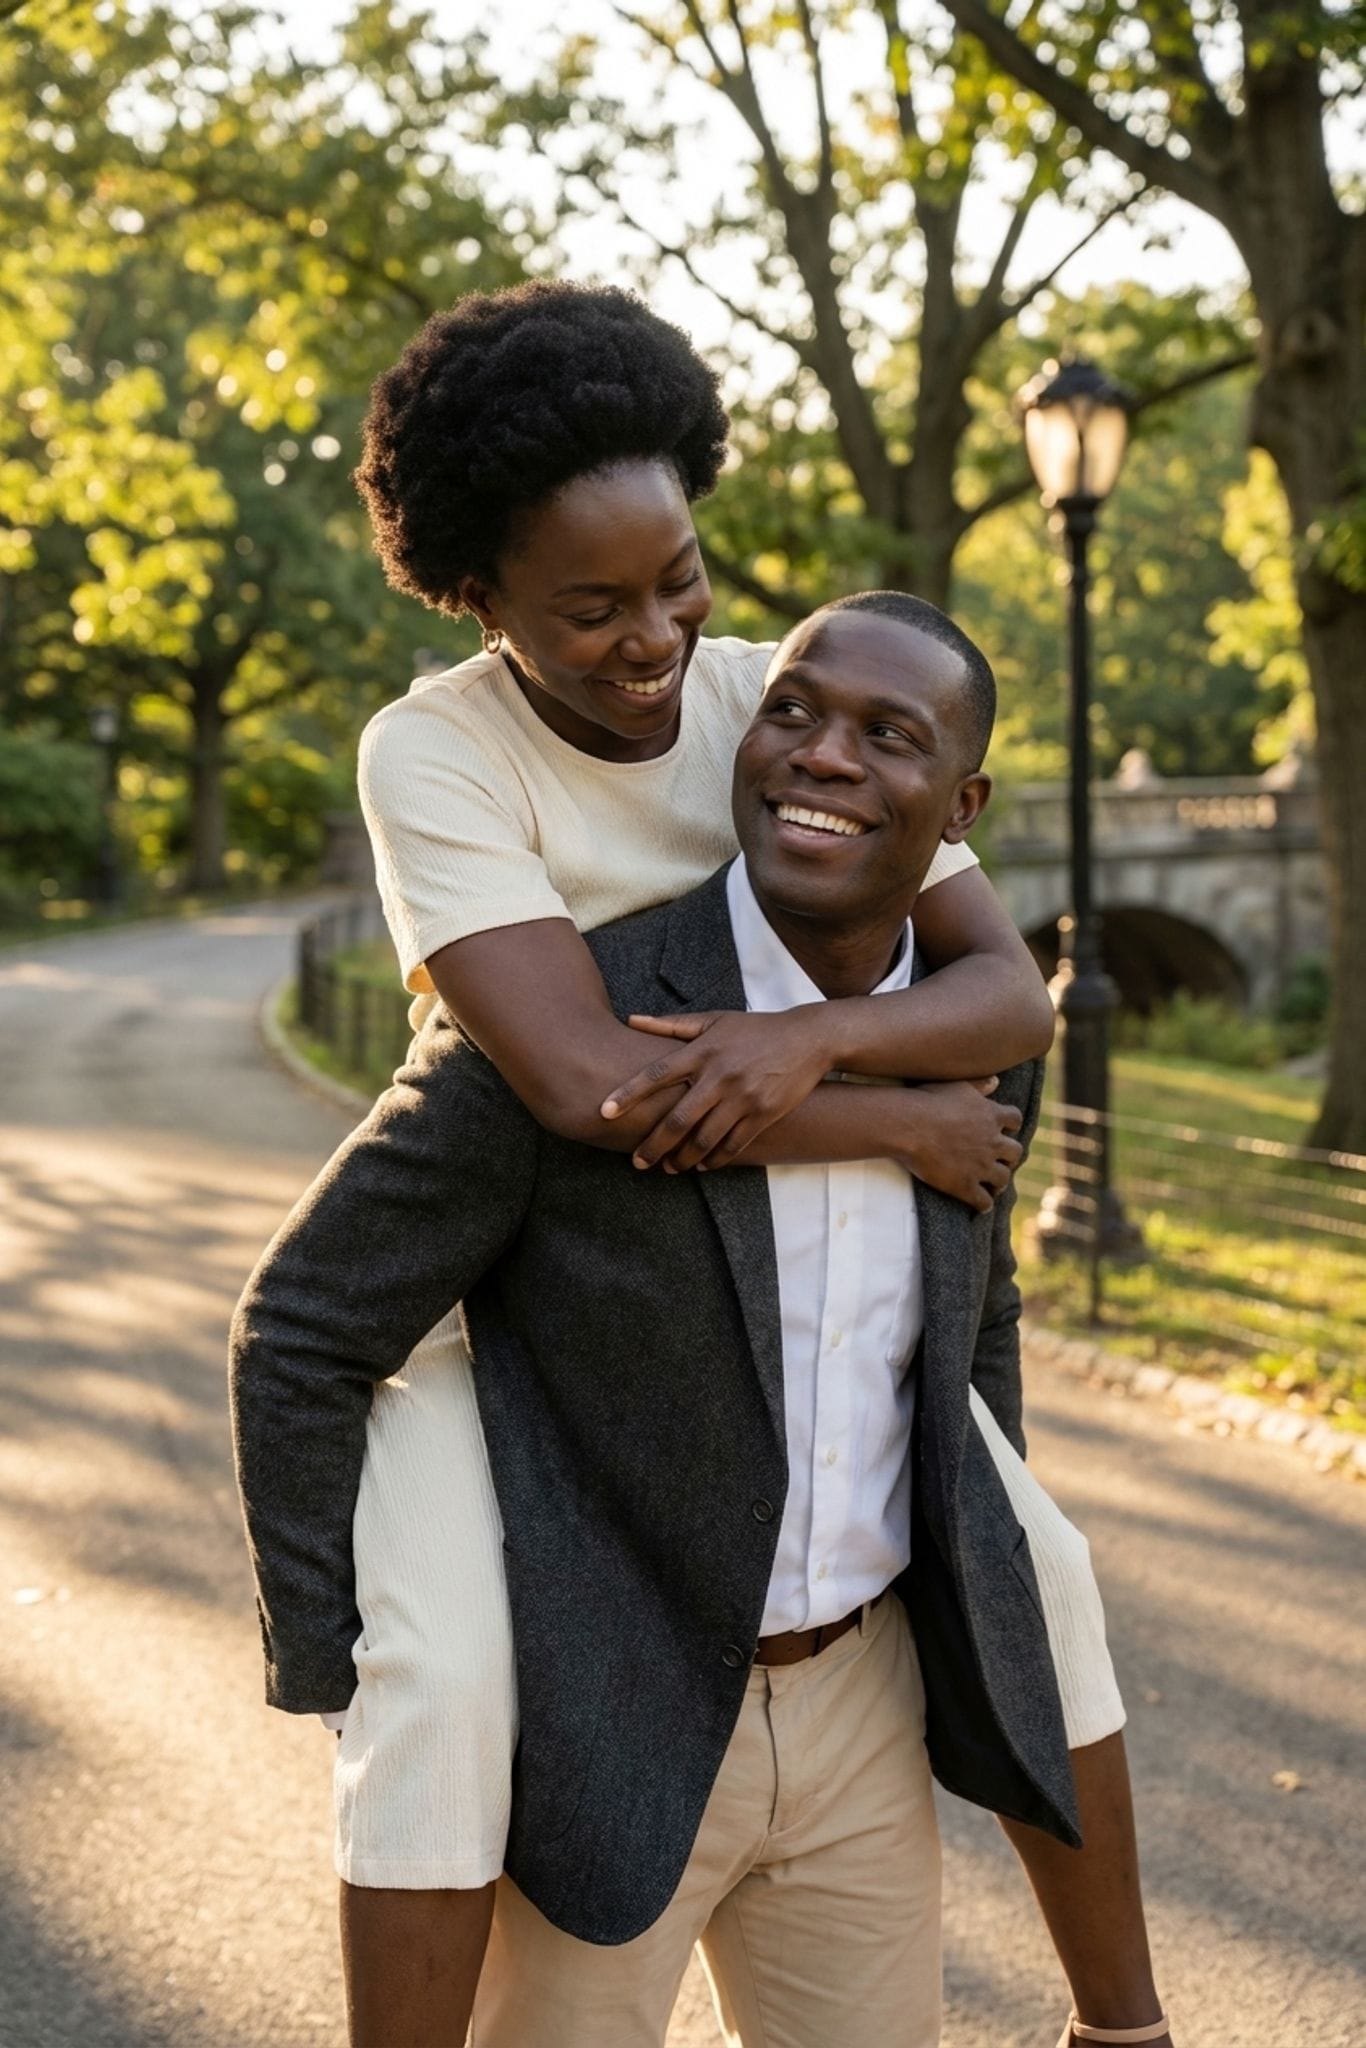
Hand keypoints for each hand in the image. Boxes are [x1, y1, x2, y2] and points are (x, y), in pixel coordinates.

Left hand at [601, 1007, 833, 1171]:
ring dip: (682, 1159)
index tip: (605, 1112)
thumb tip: (631, 1020)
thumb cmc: (755, 1029)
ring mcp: (742, 1098)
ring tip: (669, 1168)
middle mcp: (720, 1076)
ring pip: (704, 1139)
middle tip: (637, 1162)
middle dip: (653, 1145)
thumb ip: (671, 1025)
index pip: (657, 1074)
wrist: (808, 1039)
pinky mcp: (763, 1114)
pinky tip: (703, 1166)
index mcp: (703, 1051)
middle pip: (677, 1119)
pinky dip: (715, 1159)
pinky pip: (733, 1145)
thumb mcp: (714, 1020)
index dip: (628, 1094)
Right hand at [899, 1079, 1023, 1211]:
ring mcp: (980, 1166)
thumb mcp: (958, 1086)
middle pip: (1015, 1152)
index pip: (1015, 1120)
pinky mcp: (965, 1185)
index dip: (1010, 1125)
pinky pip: (983, 1201)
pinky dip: (984, 1204)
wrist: (909, 1126)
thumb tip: (996, 1081)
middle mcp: (992, 1142)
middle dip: (1009, 1156)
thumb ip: (979, 1085)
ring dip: (999, 1182)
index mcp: (991, 1116)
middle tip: (1000, 1159)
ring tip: (994, 1185)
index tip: (1004, 1129)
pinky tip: (982, 1205)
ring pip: (1002, 1179)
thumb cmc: (929, 1101)